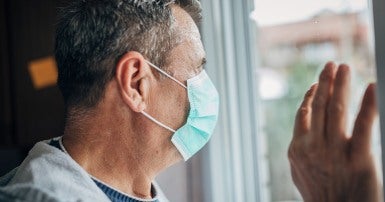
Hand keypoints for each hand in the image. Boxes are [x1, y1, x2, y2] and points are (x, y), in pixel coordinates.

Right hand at [288, 62, 379, 201]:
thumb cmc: (321, 198)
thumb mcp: (300, 173)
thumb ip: (300, 149)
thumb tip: (303, 130)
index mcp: (297, 149)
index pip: (304, 114)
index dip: (312, 95)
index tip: (318, 83)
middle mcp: (313, 146)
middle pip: (320, 106)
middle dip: (326, 82)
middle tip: (332, 64)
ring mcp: (334, 151)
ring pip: (337, 109)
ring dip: (341, 85)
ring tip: (344, 67)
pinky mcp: (358, 158)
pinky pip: (363, 125)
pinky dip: (368, 104)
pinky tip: (372, 87)